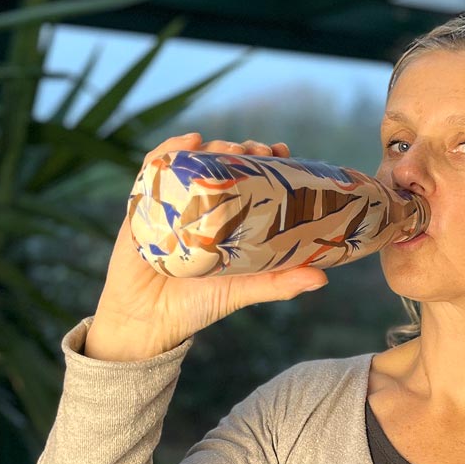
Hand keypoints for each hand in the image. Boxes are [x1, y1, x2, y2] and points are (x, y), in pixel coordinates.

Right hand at [84, 132, 326, 360]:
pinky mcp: (142, 205)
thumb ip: (278, 284)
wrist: (147, 321)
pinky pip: (154, 169)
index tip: (283, 151)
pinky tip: (190, 142)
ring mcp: (171, 201)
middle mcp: (200, 205)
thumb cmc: (196, 304)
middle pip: (221, 164)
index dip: (266, 160)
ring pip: (193, 161)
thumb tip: (322, 278)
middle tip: (257, 150)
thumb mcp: (242, 290)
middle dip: (242, 150)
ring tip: (230, 149)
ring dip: (213, 147)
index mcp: (226, 218)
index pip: (248, 178)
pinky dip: (170, 151)